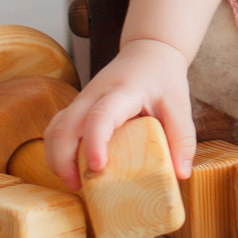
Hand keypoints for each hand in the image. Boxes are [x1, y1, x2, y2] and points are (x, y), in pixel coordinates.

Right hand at [41, 37, 193, 190]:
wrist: (148, 52)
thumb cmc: (163, 79)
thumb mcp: (181, 106)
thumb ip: (182, 139)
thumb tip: (181, 175)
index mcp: (122, 92)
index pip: (100, 116)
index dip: (94, 143)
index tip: (98, 168)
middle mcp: (94, 94)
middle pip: (65, 125)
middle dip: (64, 159)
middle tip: (78, 185)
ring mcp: (82, 100)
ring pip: (55, 127)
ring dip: (56, 157)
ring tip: (73, 182)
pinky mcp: (78, 107)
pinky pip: (57, 128)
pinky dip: (57, 150)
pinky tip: (70, 168)